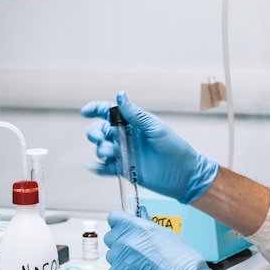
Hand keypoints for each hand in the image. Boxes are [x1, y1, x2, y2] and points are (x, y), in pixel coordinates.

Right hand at [81, 91, 218, 203]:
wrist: (183, 174)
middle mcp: (125, 137)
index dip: (95, 109)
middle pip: (101, 131)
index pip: (109, 112)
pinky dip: (97, 167)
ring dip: (100, 149)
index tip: (86, 112)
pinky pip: (105, 168)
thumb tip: (120, 95)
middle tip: (99, 137)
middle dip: (95, 132)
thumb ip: (135, 114)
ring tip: (109, 153)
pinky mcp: (124, 170)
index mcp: (133, 123)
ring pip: (102, 149)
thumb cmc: (174, 147)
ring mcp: (124, 153)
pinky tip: (93, 166)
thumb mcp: (154, 128)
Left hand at [104, 210, 217, 269]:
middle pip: (110, 237)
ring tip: (138, 263)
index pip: (114, 218)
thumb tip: (140, 221)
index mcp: (136, 226)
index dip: (119, 223)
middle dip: (119, 241)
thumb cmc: (180, 257)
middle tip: (133, 248)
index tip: (123, 227)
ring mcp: (120, 257)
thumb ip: (146, 226)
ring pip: (111, 255)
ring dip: (120, 258)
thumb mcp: (163, 233)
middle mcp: (124, 239)